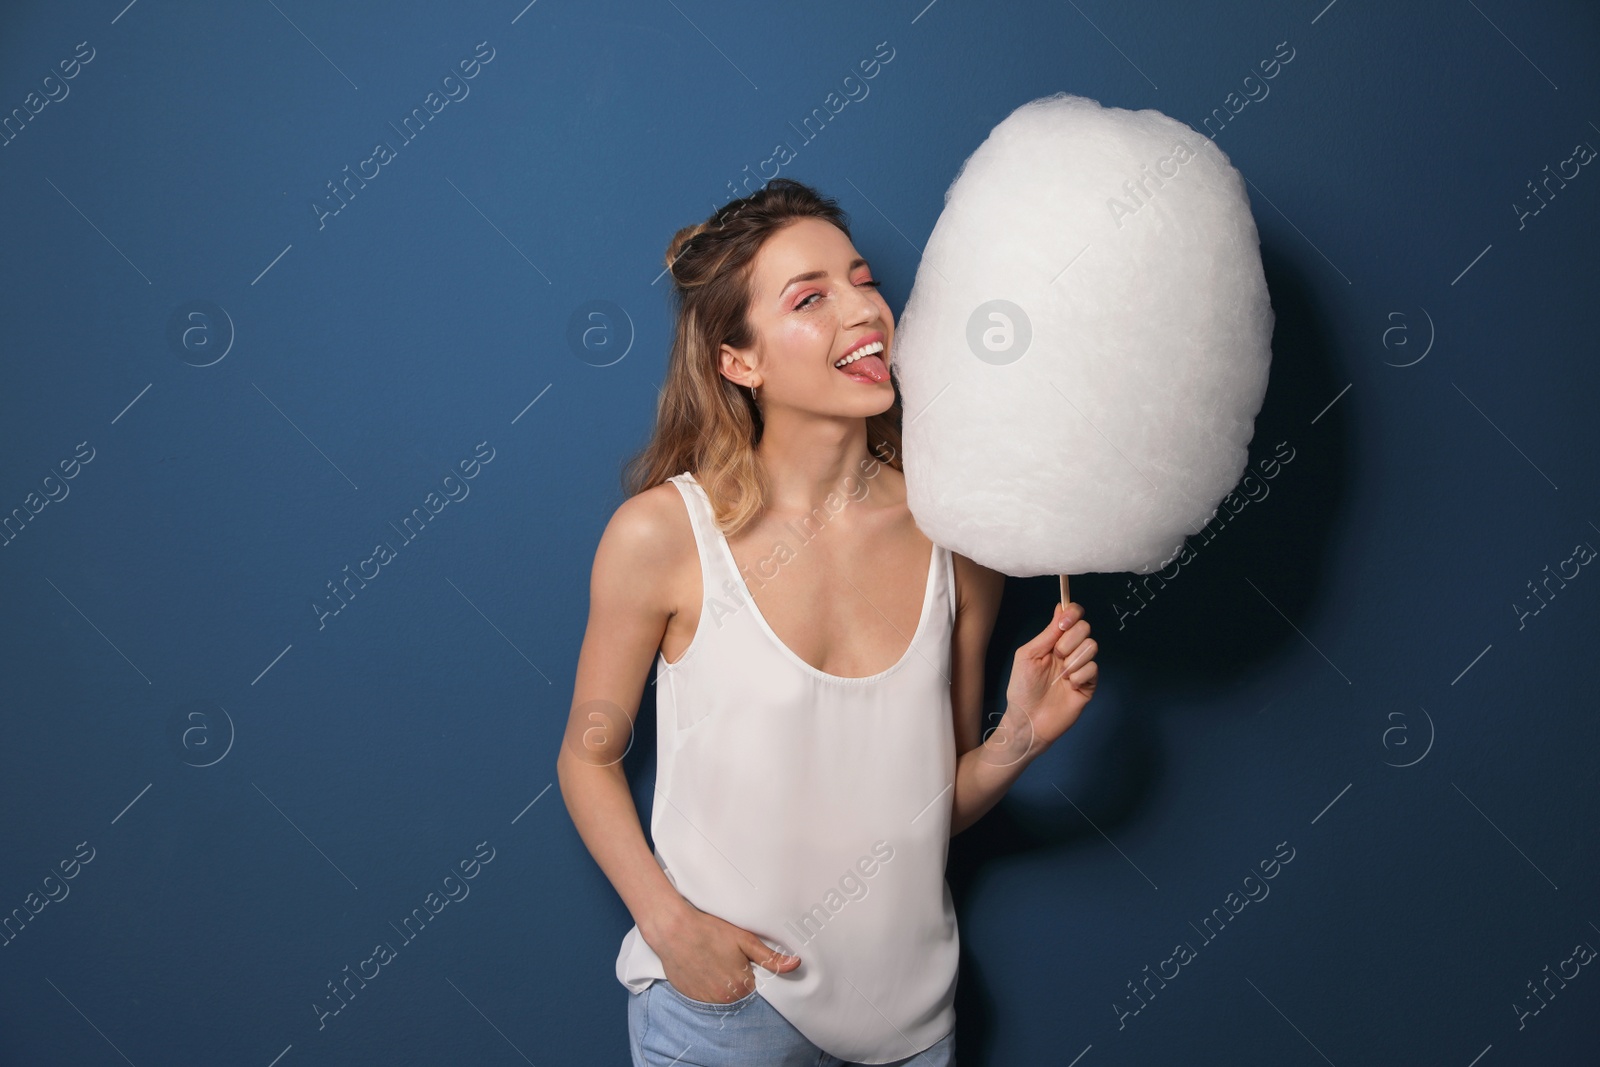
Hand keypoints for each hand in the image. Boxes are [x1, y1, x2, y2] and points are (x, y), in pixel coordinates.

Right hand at [651, 902, 799, 1003]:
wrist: (673, 929)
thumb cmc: (709, 930)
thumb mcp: (744, 940)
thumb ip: (770, 957)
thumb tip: (795, 964)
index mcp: (742, 986)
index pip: (757, 988)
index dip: (752, 973)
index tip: (745, 961)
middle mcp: (724, 999)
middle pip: (739, 993)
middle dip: (737, 978)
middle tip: (727, 958)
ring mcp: (705, 1000)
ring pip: (722, 996)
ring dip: (721, 983)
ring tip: (713, 961)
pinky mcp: (690, 997)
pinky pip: (704, 997)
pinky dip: (706, 986)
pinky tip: (702, 968)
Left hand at [1002, 600, 1098, 752]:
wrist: (1027, 720)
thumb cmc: (1022, 688)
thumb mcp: (1028, 655)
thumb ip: (1047, 633)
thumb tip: (1060, 607)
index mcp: (1054, 641)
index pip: (1073, 616)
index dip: (1072, 613)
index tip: (1064, 622)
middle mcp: (1070, 651)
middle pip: (1085, 628)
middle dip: (1070, 640)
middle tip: (1057, 656)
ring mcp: (1081, 667)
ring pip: (1091, 646)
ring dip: (1073, 660)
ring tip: (1061, 675)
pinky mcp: (1089, 684)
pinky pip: (1093, 668)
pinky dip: (1079, 676)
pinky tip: (1069, 686)